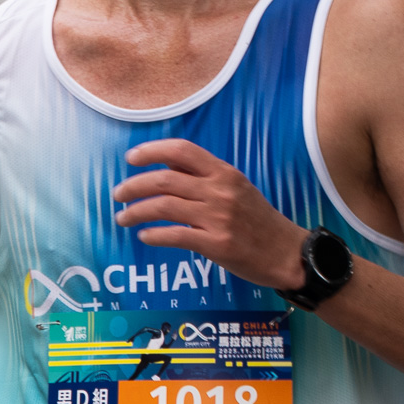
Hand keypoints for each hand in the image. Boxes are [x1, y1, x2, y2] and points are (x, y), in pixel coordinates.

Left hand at [112, 139, 305, 292]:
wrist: (286, 252)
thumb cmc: (258, 220)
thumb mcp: (235, 187)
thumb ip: (203, 175)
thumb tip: (167, 162)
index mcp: (224, 172)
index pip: (182, 150)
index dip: (152, 151)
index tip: (131, 158)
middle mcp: (220, 191)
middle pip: (164, 180)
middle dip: (133, 186)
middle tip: (118, 195)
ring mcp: (218, 218)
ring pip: (164, 207)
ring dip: (136, 211)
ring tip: (123, 218)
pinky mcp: (217, 245)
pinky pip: (175, 236)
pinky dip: (154, 235)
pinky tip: (144, 236)